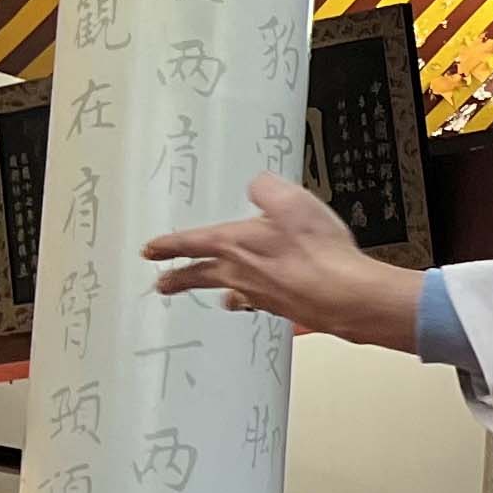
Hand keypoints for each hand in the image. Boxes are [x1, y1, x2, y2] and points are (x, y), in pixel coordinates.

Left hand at [141, 174, 425, 348]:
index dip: (167, 245)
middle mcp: (239, 273)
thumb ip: (267, 188)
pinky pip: (257, 303)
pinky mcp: (282, 308)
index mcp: (234, 244)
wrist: (343, 295)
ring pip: (228, 292)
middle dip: (177, 279)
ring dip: (216, 291)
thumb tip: (258, 185)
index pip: (190, 243)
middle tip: (162, 284)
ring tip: (214, 295)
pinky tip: (258, 300)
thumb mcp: (291, 201)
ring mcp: (259, 294)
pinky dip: (252, 301)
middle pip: (198, 275)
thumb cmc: (316, 252)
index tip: (150, 250)